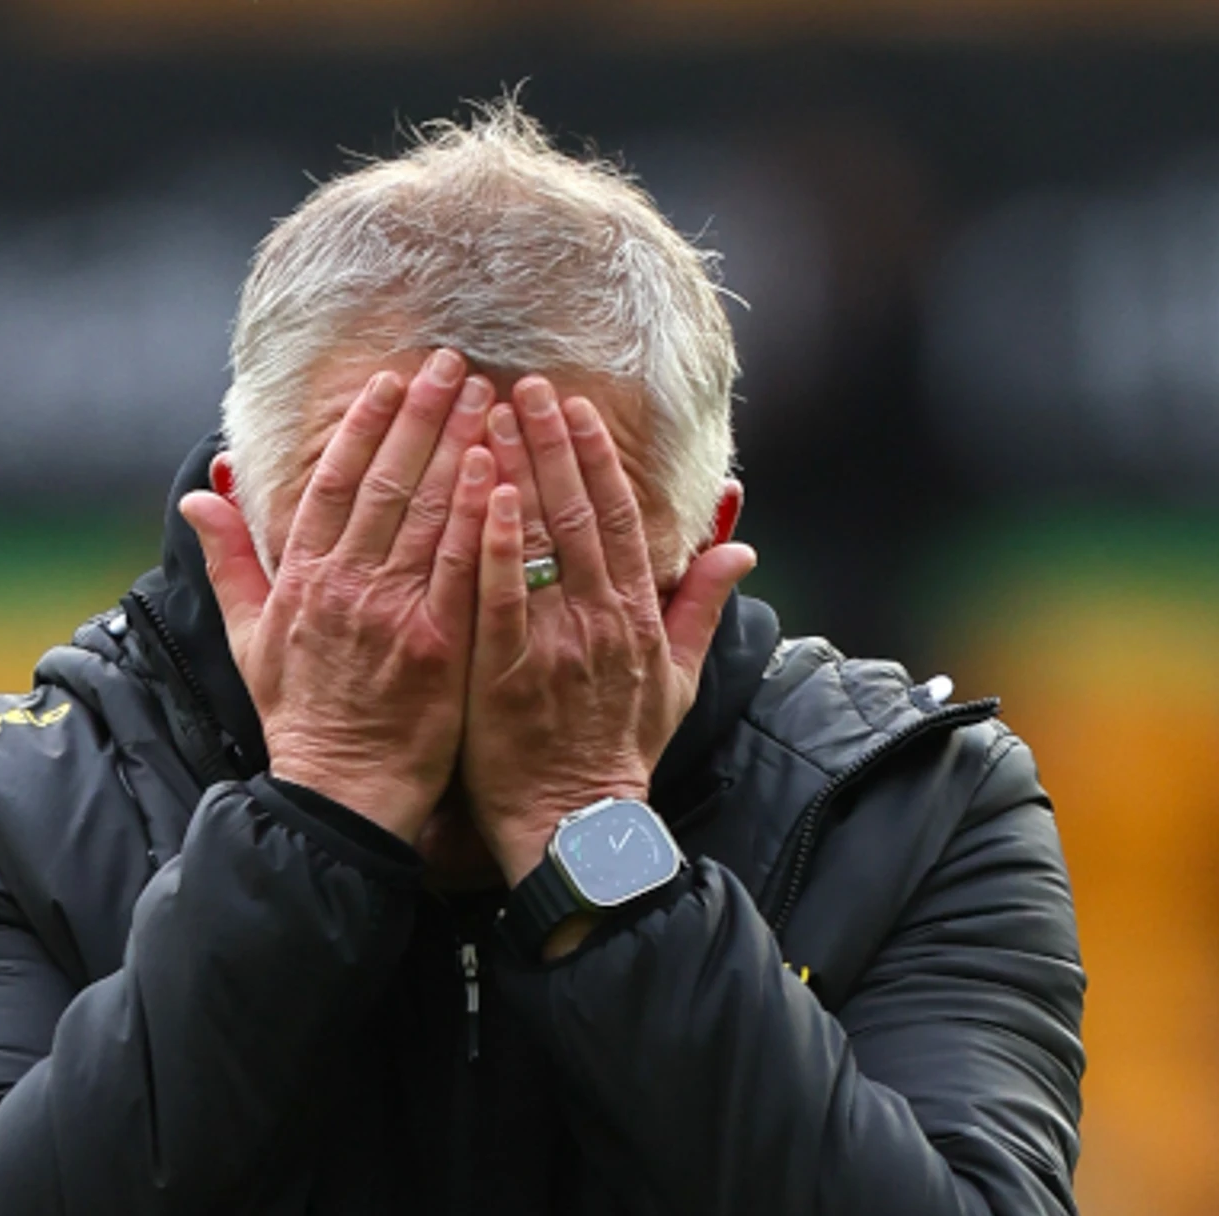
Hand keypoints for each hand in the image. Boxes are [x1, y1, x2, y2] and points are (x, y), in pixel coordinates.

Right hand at [181, 351, 497, 841]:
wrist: (341, 794)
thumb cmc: (301, 720)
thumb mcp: (249, 640)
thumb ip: (229, 562)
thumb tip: (199, 497)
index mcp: (303, 579)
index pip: (334, 482)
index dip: (363, 425)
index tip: (390, 380)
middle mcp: (346, 585)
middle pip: (386, 482)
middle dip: (421, 417)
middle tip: (453, 365)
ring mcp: (394, 612)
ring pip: (428, 512)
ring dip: (458, 447)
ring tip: (486, 396)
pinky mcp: (439, 643)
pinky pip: (462, 564)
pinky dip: (480, 514)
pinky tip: (501, 469)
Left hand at [459, 376, 753, 886]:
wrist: (581, 828)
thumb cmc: (621, 755)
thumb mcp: (678, 679)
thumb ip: (702, 606)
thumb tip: (740, 546)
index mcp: (636, 615)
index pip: (621, 516)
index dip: (598, 456)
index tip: (575, 406)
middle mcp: (600, 618)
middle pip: (578, 512)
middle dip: (551, 442)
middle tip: (524, 384)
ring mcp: (553, 644)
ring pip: (536, 542)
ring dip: (515, 472)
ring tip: (487, 415)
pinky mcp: (505, 673)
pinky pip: (498, 597)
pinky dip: (491, 544)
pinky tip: (479, 494)